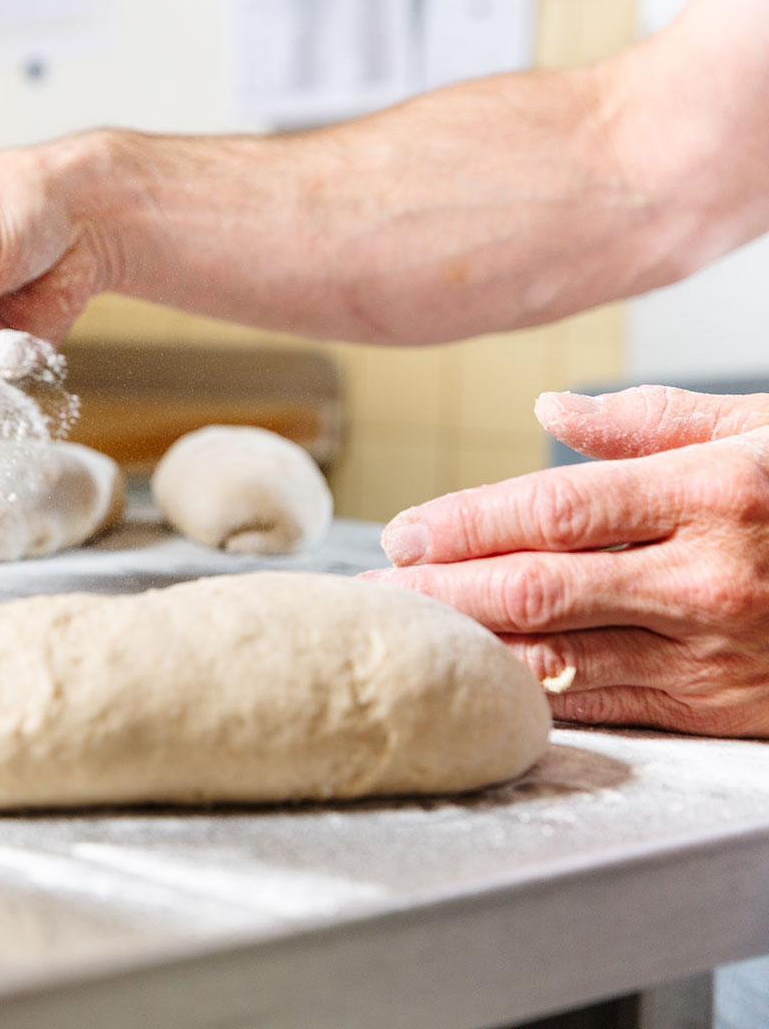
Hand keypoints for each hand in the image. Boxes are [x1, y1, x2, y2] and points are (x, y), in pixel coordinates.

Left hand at [362, 385, 768, 737]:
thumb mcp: (763, 431)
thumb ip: (653, 420)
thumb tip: (552, 403)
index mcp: (714, 490)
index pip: (554, 507)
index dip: (465, 522)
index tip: (405, 530)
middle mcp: (709, 573)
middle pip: (536, 586)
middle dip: (442, 589)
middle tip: (379, 587)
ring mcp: (715, 648)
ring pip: (558, 653)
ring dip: (470, 645)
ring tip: (409, 632)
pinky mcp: (721, 706)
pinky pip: (603, 700)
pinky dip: (531, 689)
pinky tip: (480, 676)